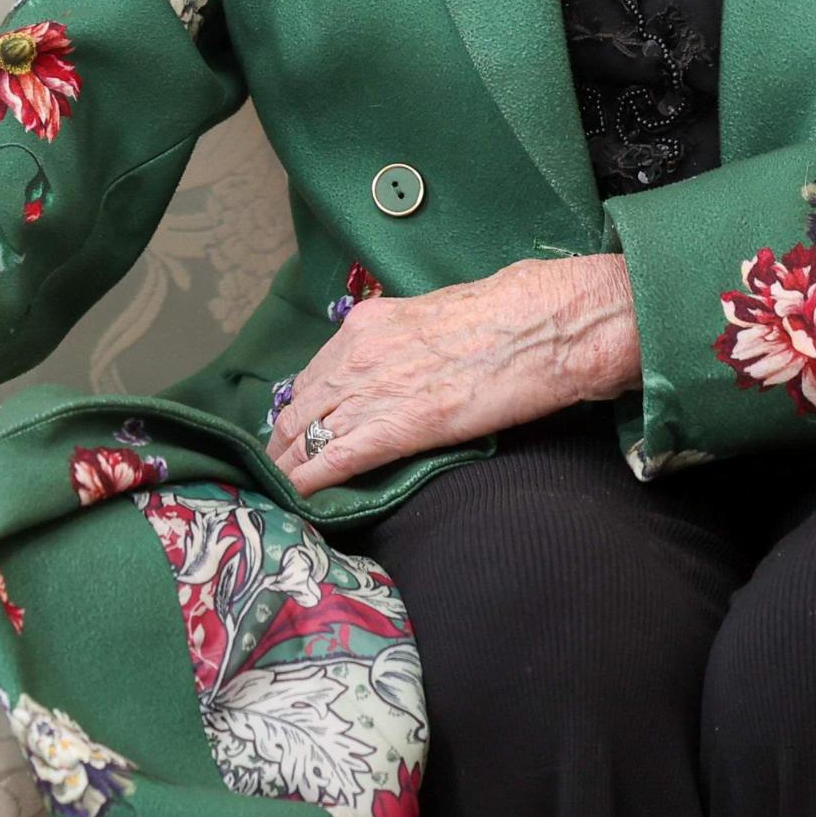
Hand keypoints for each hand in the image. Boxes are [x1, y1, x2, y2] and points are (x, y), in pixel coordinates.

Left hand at [267, 253, 639, 494]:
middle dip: (284, 441)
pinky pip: (332, 461)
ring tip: (281, 488)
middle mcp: (354, 355)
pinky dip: (308, 482)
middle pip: (299, 408)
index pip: (313, 375)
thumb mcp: (433, 318)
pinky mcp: (392, 428)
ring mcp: (368, 390)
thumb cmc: (501, 318)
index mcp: (365, 326)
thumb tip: (400, 367)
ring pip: (305, 437)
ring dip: (290, 465)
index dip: (302, 408)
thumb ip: (404, 343)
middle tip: (279, 466)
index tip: (297, 429)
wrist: (536, 325)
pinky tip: (297, 498)